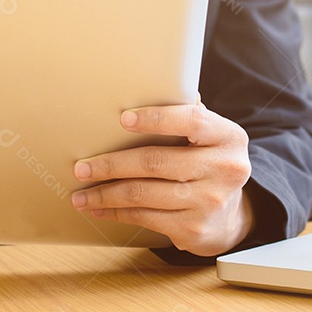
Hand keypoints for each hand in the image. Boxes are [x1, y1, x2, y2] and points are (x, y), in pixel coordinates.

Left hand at [71, 103, 254, 255]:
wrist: (231, 218)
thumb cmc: (209, 166)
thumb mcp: (211, 137)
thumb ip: (189, 115)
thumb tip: (157, 82)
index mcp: (229, 137)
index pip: (192, 120)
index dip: (156, 118)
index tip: (123, 119)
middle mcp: (224, 169)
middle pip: (155, 161)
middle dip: (111, 164)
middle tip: (81, 167)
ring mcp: (209, 201)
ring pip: (143, 193)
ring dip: (105, 193)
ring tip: (81, 194)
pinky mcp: (193, 229)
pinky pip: (144, 217)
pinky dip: (116, 212)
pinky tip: (100, 209)